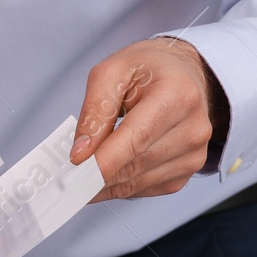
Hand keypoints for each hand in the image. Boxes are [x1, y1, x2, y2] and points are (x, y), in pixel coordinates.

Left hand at [69, 37, 230, 202]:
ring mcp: (194, 153)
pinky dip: (120, 185)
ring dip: (104, 184)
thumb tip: (80, 153)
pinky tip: (106, 173)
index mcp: (176, 96)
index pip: (135, 140)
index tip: (71, 175)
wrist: (185, 74)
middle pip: (134, 165)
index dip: (101, 163)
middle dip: (94, 177)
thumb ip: (94, 111)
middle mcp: (192, 128)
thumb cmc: (148, 69)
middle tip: (62, 181)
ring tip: (78, 176)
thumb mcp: (112, 72)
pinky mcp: (188, 170)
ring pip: (138, 183)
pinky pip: (145, 188)